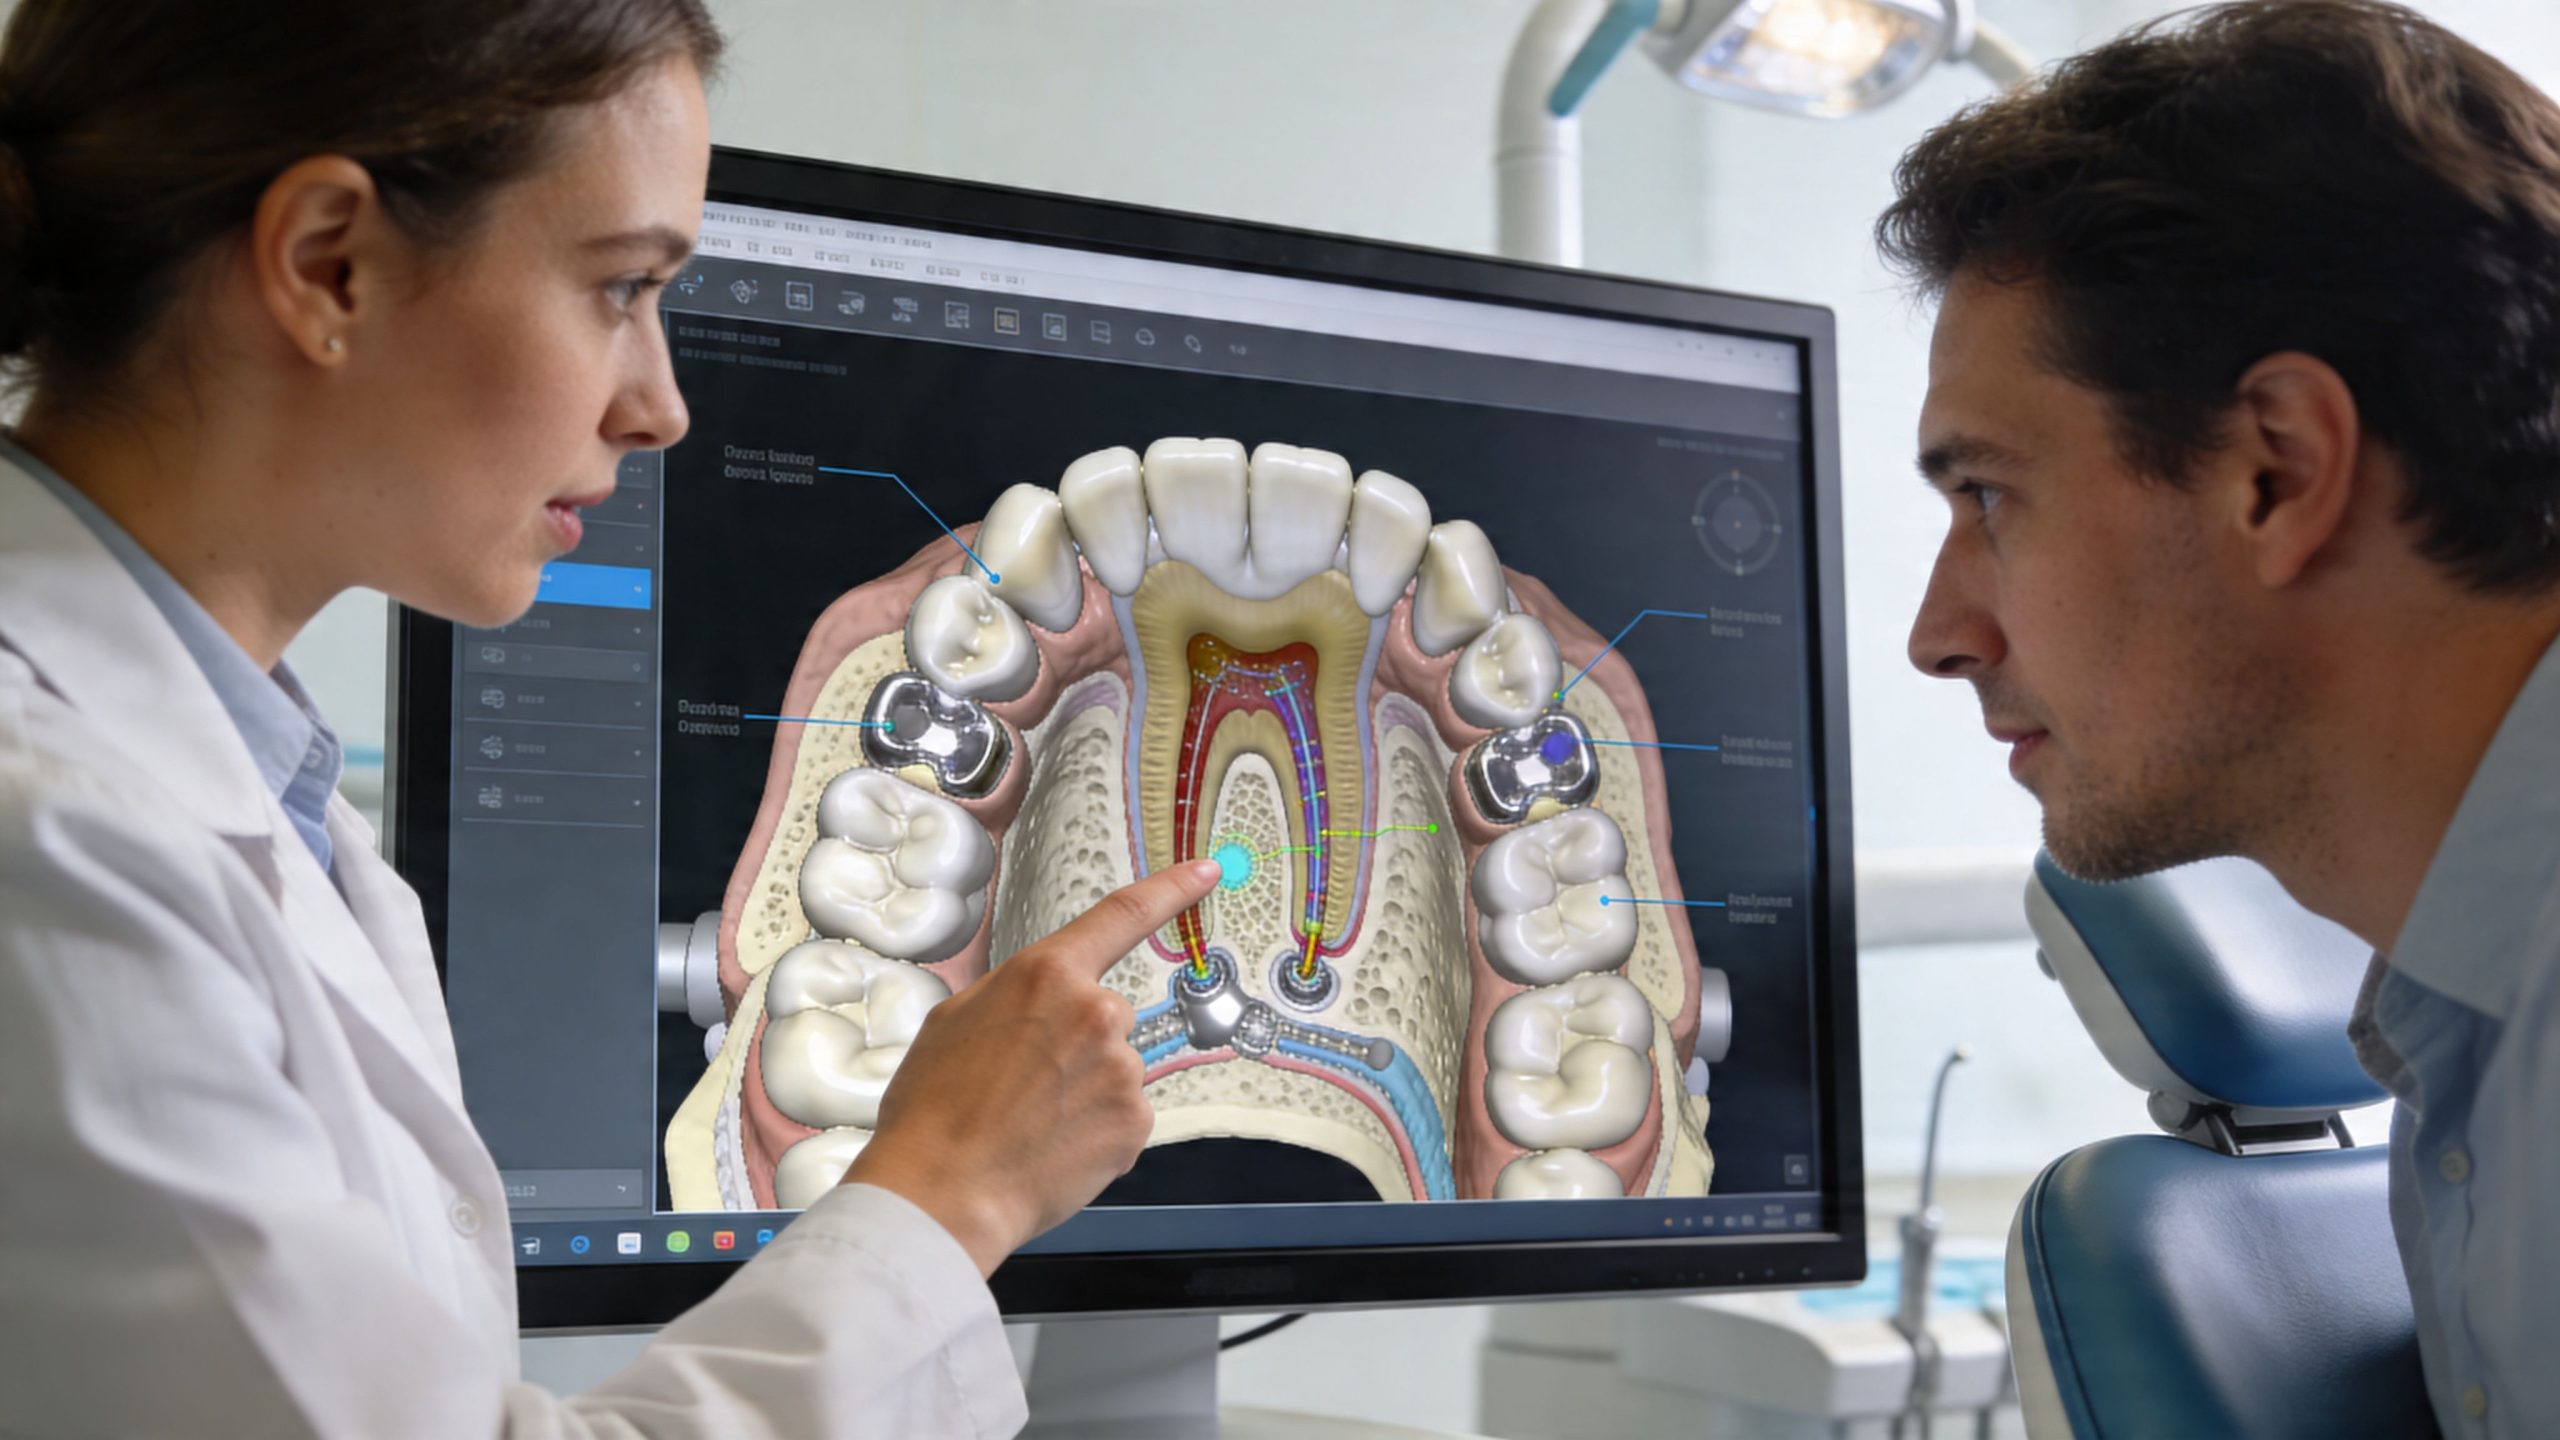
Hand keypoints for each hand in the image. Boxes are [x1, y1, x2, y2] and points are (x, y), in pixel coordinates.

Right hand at [842, 858, 1221, 1276]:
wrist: (943, 1191)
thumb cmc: (935, 1109)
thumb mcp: (956, 1019)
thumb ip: (1015, 995)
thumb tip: (1041, 1003)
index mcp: (1047, 974)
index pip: (1122, 914)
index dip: (1172, 889)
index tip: (1206, 872)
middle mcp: (1096, 1012)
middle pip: (1104, 1017)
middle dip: (1073, 1046)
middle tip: (1019, 1086)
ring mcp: (1122, 1069)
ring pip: (1112, 1070)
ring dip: (1082, 1092)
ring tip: (1026, 1122)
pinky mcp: (1135, 1121)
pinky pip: (1121, 1115)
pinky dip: (1094, 1131)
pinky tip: (1052, 1147)